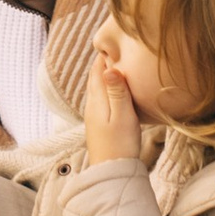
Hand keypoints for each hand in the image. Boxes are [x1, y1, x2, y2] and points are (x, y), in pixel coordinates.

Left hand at [81, 38, 144, 164]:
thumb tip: (109, 68)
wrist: (111, 173)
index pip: (98, 71)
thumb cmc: (121, 145)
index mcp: (97, 100)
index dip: (105, 56)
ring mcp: (94, 116)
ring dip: (105, 76)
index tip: (115, 42)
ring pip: (97, 89)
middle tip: (115, 49)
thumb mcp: (123, 116)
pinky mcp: (98, 125)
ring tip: (117, 66)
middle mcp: (92, 106)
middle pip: (95, 78)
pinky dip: (107, 90)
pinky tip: (116, 92)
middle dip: (103, 63)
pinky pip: (101, 100)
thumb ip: (117, 92)